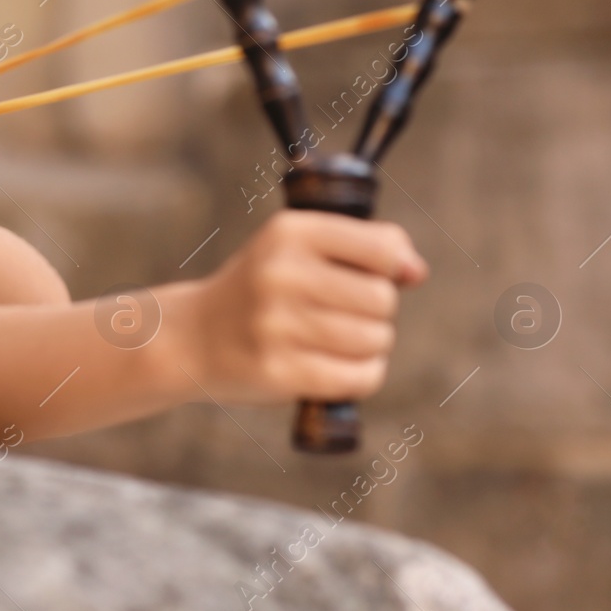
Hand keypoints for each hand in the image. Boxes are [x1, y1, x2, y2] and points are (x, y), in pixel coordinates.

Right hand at [178, 211, 426, 404]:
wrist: (193, 337)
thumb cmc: (260, 289)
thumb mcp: (295, 247)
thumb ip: (360, 247)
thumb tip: (417, 271)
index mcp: (289, 233)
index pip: (382, 247)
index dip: (393, 266)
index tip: (377, 275)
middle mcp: (281, 274)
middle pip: (382, 299)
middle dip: (376, 311)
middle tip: (342, 313)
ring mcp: (277, 325)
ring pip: (375, 340)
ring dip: (369, 345)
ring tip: (336, 340)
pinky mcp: (279, 372)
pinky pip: (360, 377)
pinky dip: (362, 376)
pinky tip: (339, 368)